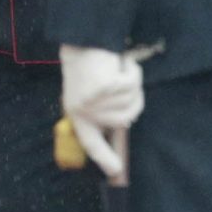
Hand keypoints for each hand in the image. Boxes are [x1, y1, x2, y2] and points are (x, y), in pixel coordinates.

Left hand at [59, 44, 145, 177]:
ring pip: (131, 102)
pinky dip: (132, 72)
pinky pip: (132, 85)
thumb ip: (103, 110)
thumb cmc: (89, 66)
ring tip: (116, 70)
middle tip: (121, 80)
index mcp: (78, 114)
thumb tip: (123, 124)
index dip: (104, 158)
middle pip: (125, 120)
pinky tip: (119, 63)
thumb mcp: (90, 92)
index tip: (116, 171)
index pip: (91, 143)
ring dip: (132, 84)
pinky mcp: (103, 88)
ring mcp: (93, 101)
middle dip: (131, 99)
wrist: (82, 40)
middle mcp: (84, 111)